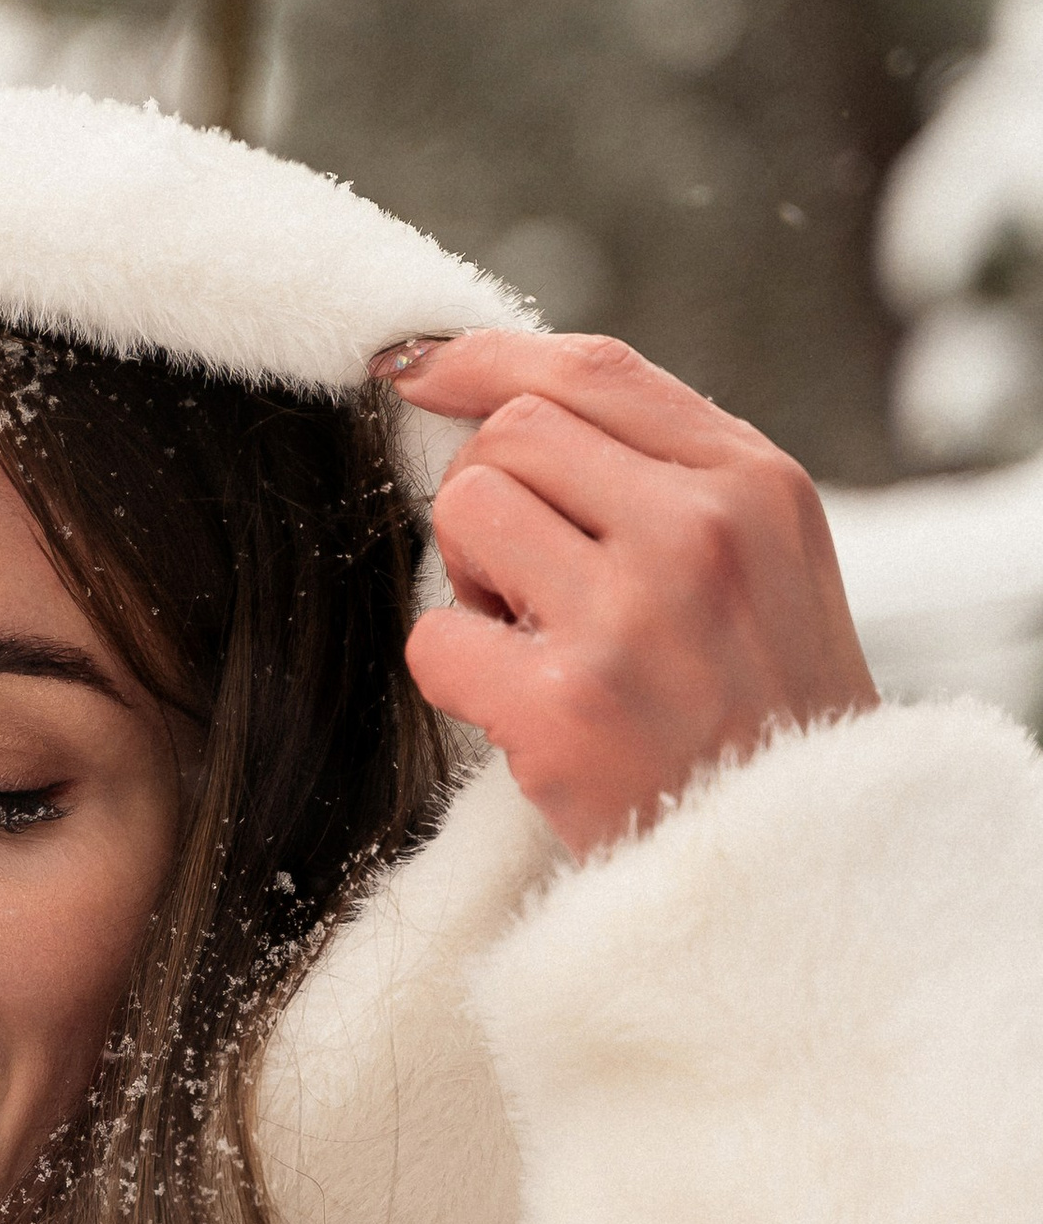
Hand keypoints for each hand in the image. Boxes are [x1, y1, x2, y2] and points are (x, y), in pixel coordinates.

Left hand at [386, 330, 879, 858]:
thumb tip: (503, 393)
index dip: (486, 361)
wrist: (801, 862)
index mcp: (755, 484)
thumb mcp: (767, 559)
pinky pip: (433, 636)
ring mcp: (629, 618)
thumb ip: (666, 472)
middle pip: (512, 434)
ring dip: (472, 580)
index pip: (593, 370)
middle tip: (534, 585)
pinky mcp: (561, 710)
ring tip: (540, 640)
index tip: (422, 371)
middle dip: (492, 499)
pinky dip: (457, 673)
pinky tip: (522, 709)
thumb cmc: (764, 709)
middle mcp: (698, 533)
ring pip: (465, 514)